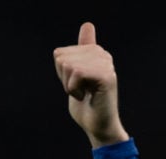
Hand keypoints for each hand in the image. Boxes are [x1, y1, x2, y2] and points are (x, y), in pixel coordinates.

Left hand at [53, 22, 129, 147]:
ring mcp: (105, 63)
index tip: (76, 85)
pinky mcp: (106, 75)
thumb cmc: (86, 107)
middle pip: (61, 58)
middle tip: (81, 91)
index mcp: (94, 51)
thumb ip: (78, 54)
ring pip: (68, 65)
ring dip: (70, 86)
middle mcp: (102, 54)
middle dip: (64, 79)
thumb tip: (88, 24)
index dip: (61, 74)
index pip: (59, 53)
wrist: (98, 127)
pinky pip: (76, 73)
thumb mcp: (76, 77)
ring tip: (84, 94)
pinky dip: (74, 89)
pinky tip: (87, 96)